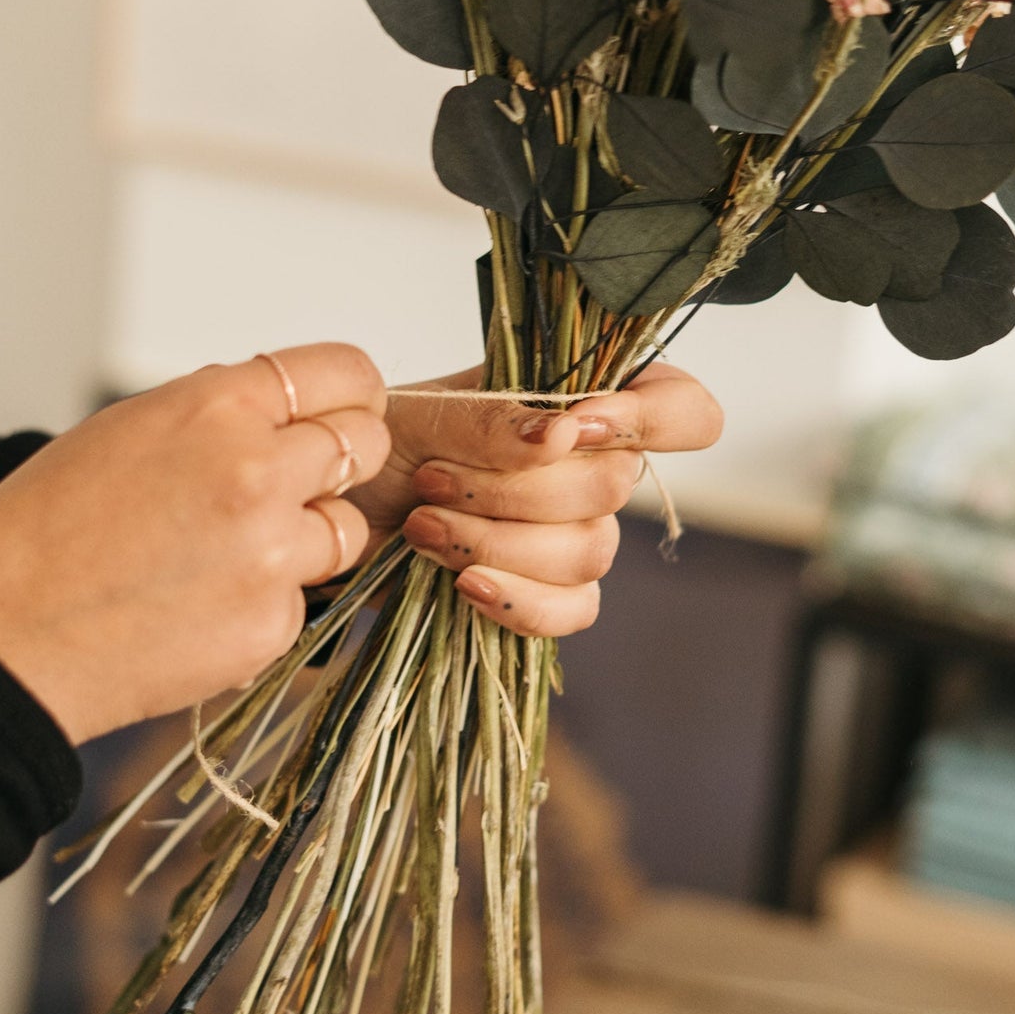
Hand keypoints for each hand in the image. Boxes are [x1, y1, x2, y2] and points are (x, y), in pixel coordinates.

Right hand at [0, 345, 390, 743]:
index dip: (351, 394)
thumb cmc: (43, 532)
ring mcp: (271, 553)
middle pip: (365, 444)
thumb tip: (276, 411)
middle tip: (299, 483)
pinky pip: (303, 599)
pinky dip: (264, 601)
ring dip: (307, 535)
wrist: (5, 639)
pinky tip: (199, 604)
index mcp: (217, 407)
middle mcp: (258, 471)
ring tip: (229, 552)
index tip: (346, 410)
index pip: (345, 372)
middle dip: (341, 460)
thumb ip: (214, 415)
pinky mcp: (272, 624)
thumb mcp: (126, 429)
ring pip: (345, 528)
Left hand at [349, 361, 723, 639]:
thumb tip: (565, 434)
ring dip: (496, 542)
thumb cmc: (383, 448)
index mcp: (579, 403)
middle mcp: (591, 468)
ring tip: (423, 526)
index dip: (652, 417)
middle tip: (433, 480)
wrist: (333, 515)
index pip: (681, 407)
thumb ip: (493, 419)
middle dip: (515, 490)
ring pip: (589, 552)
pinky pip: (574, 610)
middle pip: (616, 486)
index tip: (574, 428)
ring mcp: (575, 536)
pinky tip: (464, 586)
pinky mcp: (550, 594)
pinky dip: (517, 601)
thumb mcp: (422, 415)